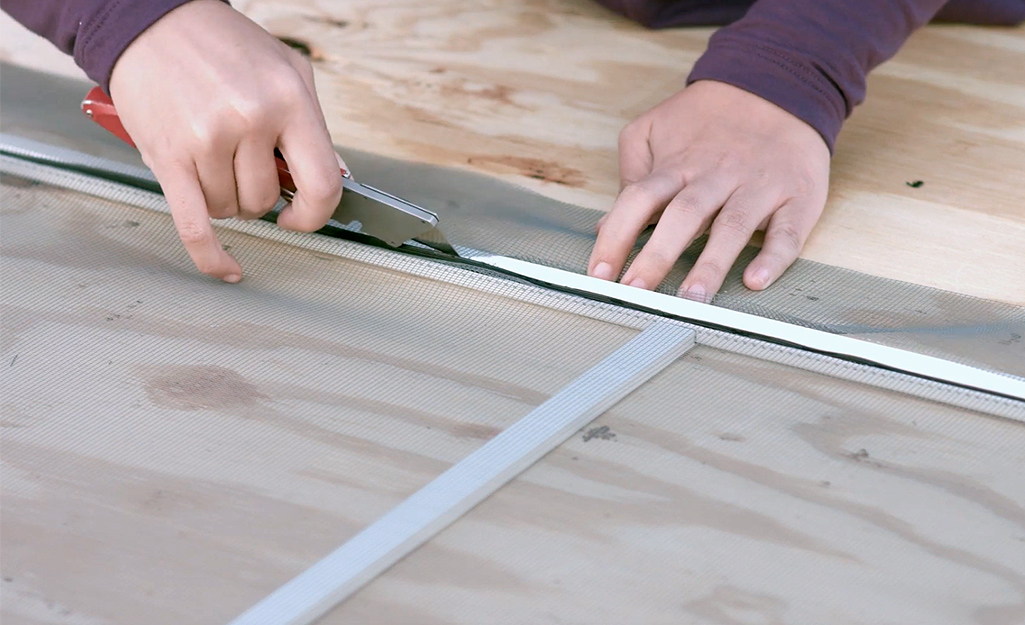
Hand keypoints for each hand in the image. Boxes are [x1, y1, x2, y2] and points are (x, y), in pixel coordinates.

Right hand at [109, 0, 343, 281]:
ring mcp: (207, 141)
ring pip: (230, 209)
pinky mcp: (168, 156)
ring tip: (213, 160)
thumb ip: (313, 126)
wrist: (151, 19)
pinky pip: (194, 226)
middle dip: (258, 195)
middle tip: (242, 165)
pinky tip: (227, 268)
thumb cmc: (221, 43)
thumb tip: (335, 178)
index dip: (317, 212)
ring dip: (225, 197)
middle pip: (266, 200)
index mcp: (288, 101)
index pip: (323, 184)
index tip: (303, 216)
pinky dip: (211, 255)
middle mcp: (250, 121)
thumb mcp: (288, 70)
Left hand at [588, 80, 829, 300]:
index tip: (599, 273)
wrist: (779, 86)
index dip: (616, 236)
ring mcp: (758, 188)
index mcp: (677, 164)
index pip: (638, 200)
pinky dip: (773, 257)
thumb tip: (605, 226)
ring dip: (711, 264)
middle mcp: (716, 177)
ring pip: (732, 227)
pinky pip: (787, 231)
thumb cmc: (709, 120)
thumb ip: (631, 174)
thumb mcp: (655, 129)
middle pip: (683, 216)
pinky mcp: (797, 198)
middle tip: (636, 293)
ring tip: (692, 299)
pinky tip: (755, 281)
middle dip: (657, 256)